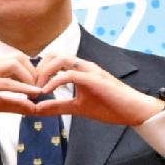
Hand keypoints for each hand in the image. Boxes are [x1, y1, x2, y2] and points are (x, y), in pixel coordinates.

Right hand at [0, 50, 55, 133]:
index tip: (38, 88)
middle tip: (39, 90)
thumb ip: (12, 103)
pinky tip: (32, 96)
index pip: (17, 59)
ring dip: (30, 79)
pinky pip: (6, 82)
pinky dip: (22, 88)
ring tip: (35, 94)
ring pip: (14, 65)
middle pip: (19, 57)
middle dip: (34, 72)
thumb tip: (33, 108)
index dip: (32, 71)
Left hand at [25, 54, 164, 129]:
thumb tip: (36, 109)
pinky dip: (54, 82)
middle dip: (37, 69)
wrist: (134, 111)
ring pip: (60, 59)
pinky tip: (46, 93)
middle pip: (53, 54)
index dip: (38, 71)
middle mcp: (84, 66)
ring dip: (43, 73)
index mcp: (80, 70)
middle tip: (31, 87)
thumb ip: (57, 106)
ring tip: (36, 90)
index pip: (53, 59)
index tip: (30, 87)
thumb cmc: (110, 107)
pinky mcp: (94, 79)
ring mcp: (89, 70)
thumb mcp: (77, 107)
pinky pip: (69, 74)